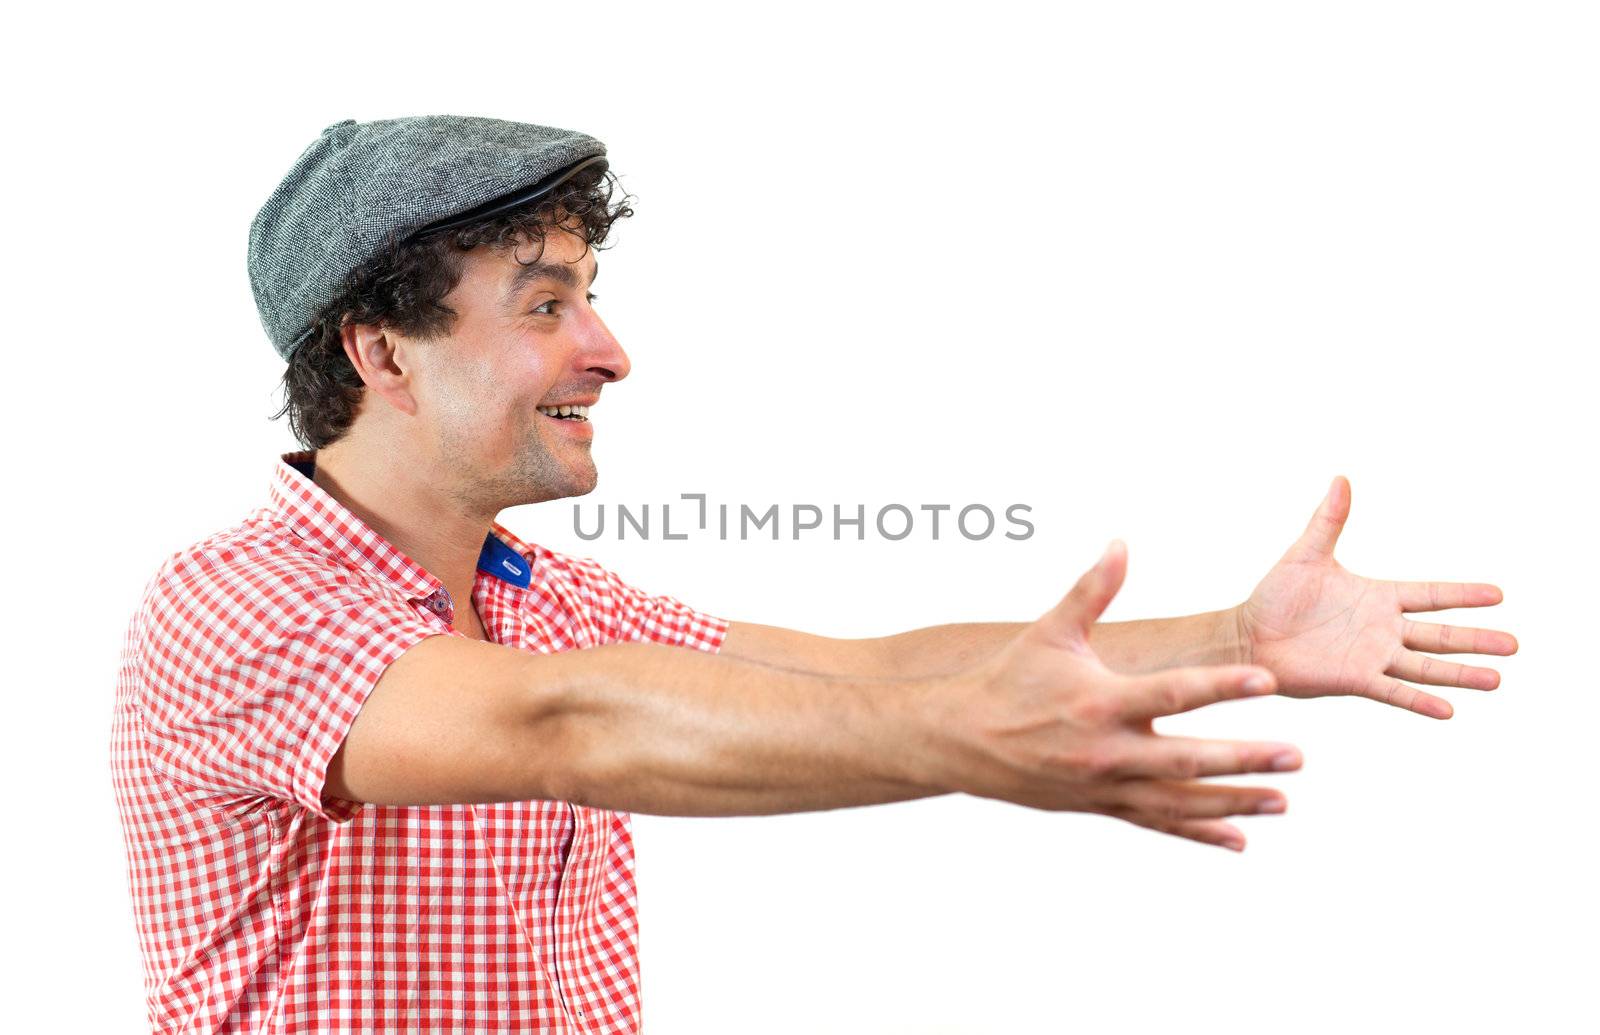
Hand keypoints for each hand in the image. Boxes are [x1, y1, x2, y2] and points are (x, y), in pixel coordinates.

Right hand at [947, 539, 1298, 851]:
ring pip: (1180, 801)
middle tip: (1295, 757)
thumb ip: (1092, 590)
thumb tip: (1122, 544)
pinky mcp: (1101, 806)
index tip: (1267, 681)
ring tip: (1283, 800)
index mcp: (1099, 702)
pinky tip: (1239, 838)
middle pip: (1186, 759)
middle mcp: (1106, 751)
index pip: (1171, 694)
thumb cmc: (1009, 679)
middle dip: (1243, 760)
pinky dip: (1199, 832)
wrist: (963, 741)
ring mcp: (1105, 785)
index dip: (1221, 687)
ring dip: (1233, 802)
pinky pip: (1157, 823)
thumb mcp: (1049, 631)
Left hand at [1234, 476, 1517, 718]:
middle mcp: (1382, 628)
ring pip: (1425, 666)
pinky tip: (1449, 710)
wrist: (1247, 636)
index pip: (1430, 595)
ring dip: (1459, 673)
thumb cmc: (1274, 595)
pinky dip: (1419, 701)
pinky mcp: (1353, 679)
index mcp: (1377, 597)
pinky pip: (1393, 691)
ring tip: (1496, 679)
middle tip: (1514, 645)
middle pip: (1439, 634)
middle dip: (1475, 638)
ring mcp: (1371, 656)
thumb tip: (1341, 477)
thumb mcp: (1306, 554)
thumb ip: (1328, 520)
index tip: (1498, 594)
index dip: (1462, 594)